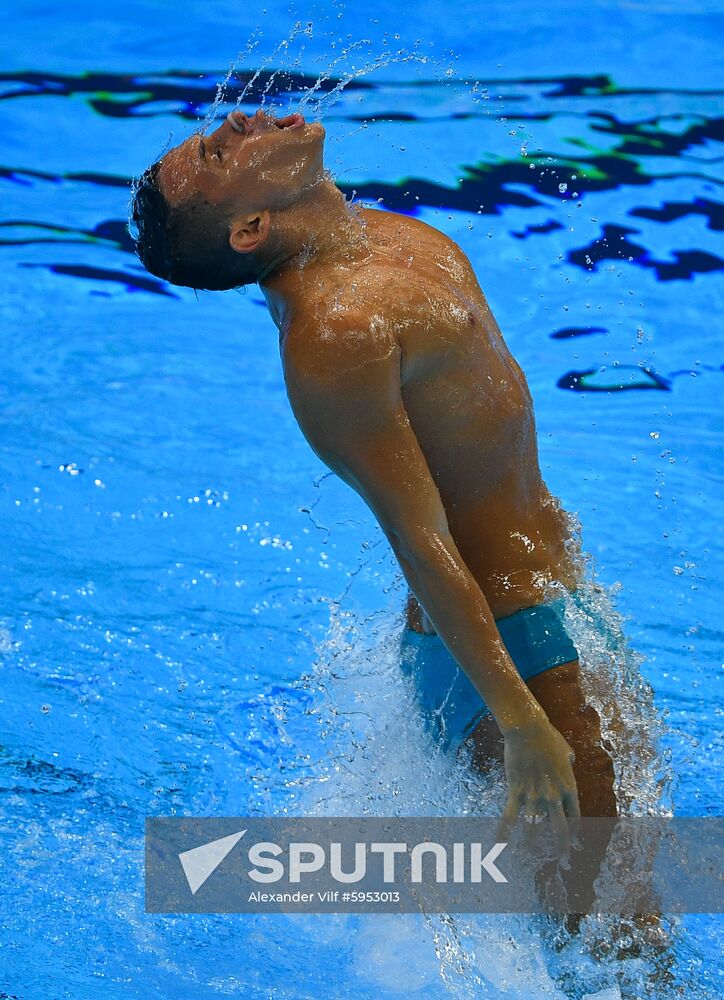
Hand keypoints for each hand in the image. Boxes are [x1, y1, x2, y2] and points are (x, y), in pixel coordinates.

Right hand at [499, 716, 580, 855]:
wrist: (528, 729)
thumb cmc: (548, 737)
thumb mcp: (567, 750)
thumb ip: (570, 761)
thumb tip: (570, 761)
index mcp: (569, 787)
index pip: (575, 817)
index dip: (574, 832)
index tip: (572, 840)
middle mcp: (554, 796)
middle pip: (560, 829)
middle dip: (561, 848)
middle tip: (562, 861)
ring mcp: (535, 795)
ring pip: (534, 828)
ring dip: (530, 844)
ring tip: (526, 856)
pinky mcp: (517, 791)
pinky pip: (510, 816)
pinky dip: (503, 831)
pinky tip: (499, 844)